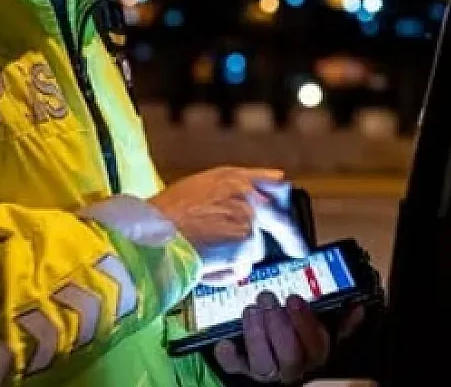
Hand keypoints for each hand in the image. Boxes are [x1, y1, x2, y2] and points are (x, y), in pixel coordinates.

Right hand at [148, 167, 306, 283]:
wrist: (152, 234)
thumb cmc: (163, 214)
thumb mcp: (198, 187)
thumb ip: (229, 190)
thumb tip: (250, 196)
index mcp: (234, 178)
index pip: (275, 183)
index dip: (283, 198)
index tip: (288, 208)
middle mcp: (247, 195)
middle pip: (281, 217)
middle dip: (291, 235)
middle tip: (298, 248)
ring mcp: (249, 221)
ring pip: (254, 248)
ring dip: (237, 256)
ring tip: (205, 253)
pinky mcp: (245, 246)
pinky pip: (241, 267)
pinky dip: (225, 272)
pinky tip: (204, 264)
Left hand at [213, 291, 365, 382]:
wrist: (274, 359)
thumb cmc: (300, 337)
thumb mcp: (325, 329)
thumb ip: (341, 320)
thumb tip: (357, 306)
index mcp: (315, 355)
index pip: (316, 345)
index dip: (304, 322)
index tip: (294, 298)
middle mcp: (293, 368)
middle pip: (289, 356)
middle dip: (278, 326)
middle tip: (268, 297)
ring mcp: (268, 371)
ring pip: (263, 363)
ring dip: (256, 335)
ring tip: (251, 309)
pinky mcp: (244, 370)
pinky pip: (235, 368)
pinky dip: (229, 356)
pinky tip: (225, 341)